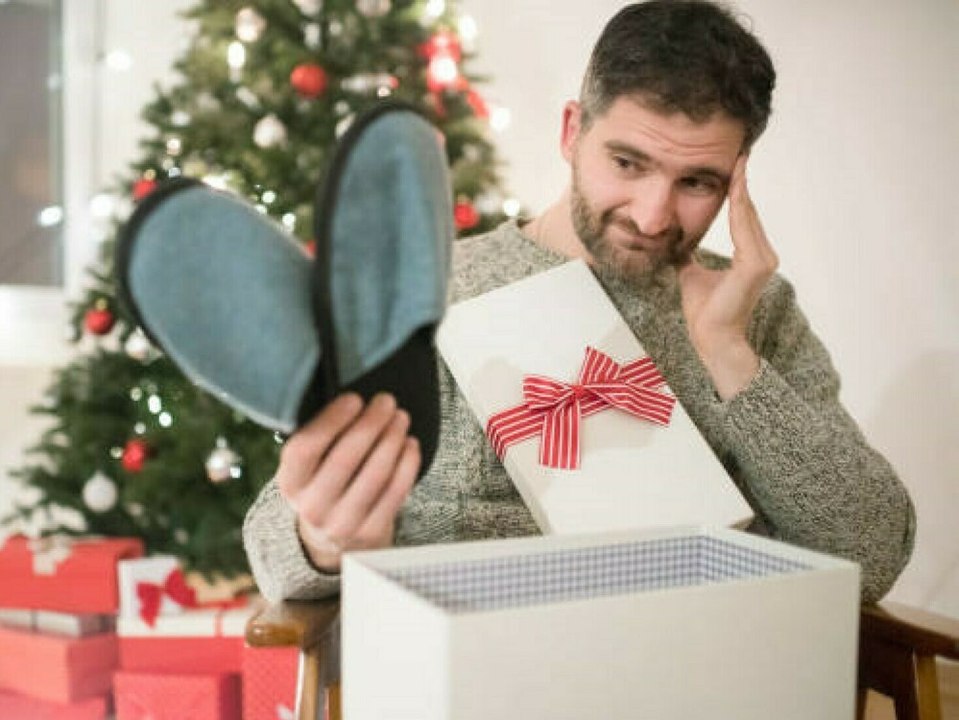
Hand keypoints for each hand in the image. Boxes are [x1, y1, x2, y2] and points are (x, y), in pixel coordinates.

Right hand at [275, 393, 420, 571]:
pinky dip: (407, 464)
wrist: (334, 538)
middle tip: (387, 401)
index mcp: (289, 483)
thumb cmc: (324, 483)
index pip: (305, 447)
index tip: (354, 398)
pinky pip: (395, 492)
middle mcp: (311, 507)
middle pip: (345, 458)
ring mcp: (341, 524)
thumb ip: (321, 437)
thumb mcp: (308, 467)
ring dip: (392, 439)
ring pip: (375, 474)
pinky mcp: (371, 533)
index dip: (331, 420)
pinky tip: (410, 444)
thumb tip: (354, 399)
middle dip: (371, 424)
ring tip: (401, 418)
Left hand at [678, 154, 777, 399]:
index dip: (736, 190)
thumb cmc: (704, 311)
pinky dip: (740, 208)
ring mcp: (762, 260)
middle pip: (748, 211)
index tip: (733, 166)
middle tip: (739, 152)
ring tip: (738, 162)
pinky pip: (745, 229)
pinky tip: (735, 187)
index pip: (741, 216)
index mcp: (750, 256)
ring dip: (741, 189)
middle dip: (741, 182)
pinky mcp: (756, 267)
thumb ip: (687, 254)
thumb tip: (674, 240)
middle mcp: (762, 255)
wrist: (710, 337)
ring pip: (747, 217)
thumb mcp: (690, 273)